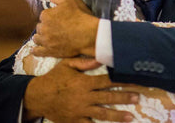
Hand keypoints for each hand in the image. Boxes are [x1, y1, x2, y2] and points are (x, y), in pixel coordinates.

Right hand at [23, 57, 138, 122]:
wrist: (36, 97)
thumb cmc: (53, 79)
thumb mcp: (66, 65)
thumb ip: (84, 62)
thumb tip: (100, 58)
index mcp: (84, 82)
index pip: (107, 81)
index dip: (122, 81)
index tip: (135, 81)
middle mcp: (84, 96)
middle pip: (108, 97)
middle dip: (124, 97)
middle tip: (138, 98)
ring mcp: (80, 110)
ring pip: (102, 113)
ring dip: (117, 115)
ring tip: (131, 117)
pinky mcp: (75, 121)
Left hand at [33, 0, 98, 57]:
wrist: (89, 35)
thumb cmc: (81, 16)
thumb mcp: (71, 1)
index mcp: (46, 15)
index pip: (44, 15)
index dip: (52, 16)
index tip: (59, 18)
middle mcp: (43, 28)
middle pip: (40, 27)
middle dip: (46, 27)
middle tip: (57, 27)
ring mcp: (46, 41)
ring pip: (37, 38)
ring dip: (41, 37)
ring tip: (48, 37)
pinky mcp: (49, 51)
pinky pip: (37, 52)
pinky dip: (35, 50)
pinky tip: (36, 49)